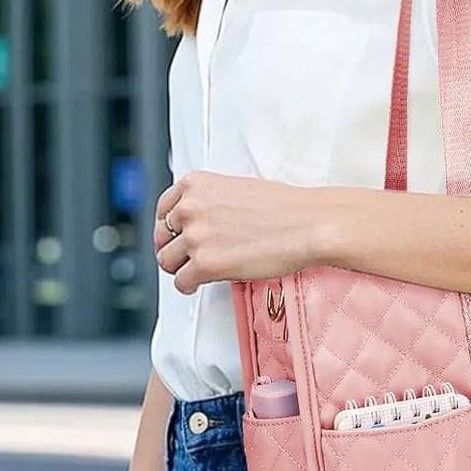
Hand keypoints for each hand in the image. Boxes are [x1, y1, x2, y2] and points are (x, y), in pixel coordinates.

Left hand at [153, 171, 332, 293]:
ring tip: (197, 271)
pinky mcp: (204, 264)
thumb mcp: (237, 189)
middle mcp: (189, 207)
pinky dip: (189, 286)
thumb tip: (200, 221)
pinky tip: (201, 283)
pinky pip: (181, 282)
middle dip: (175, 248)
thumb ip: (210, 201)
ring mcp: (195, 236)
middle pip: (162, 236)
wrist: (308, 224)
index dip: (171, 227)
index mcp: (196, 184)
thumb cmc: (284, 208)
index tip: (177, 236)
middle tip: (188, 257)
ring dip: (181, 268)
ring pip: (167, 261)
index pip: (164, 209)